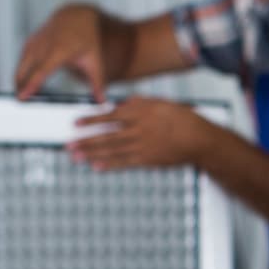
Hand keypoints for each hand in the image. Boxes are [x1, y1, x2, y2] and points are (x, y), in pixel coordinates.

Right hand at [16, 4, 110, 100]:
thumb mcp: (95, 61)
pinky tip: (23, 82)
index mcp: (59, 51)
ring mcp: (35, 42)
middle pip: (26, 69)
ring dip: (19, 79)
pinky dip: (21, 70)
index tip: (23, 97)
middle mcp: (44, 46)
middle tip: (21, 102)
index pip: (42, 71)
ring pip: (21, 64)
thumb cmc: (86, 38)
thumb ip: (97, 83)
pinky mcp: (31, 41)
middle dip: (20, 86)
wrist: (77, 17)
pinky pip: (22, 59)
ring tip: (21, 94)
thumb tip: (101, 101)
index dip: (31, 84)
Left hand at [69, 98, 217, 170]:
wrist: (199, 140)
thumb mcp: (160, 103)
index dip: (91, 120)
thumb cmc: (181, 118)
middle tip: (68, 145)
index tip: (75, 124)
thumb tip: (121, 105)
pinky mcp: (148, 160)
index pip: (110, 116)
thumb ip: (139, 103)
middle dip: (85, 142)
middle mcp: (139, 130)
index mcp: (141, 113)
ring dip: (92, 154)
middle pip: (107, 136)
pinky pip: (125, 163)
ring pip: (113, 151)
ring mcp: (143, 146)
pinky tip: (96, 166)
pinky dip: (110, 165)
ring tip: (76, 157)